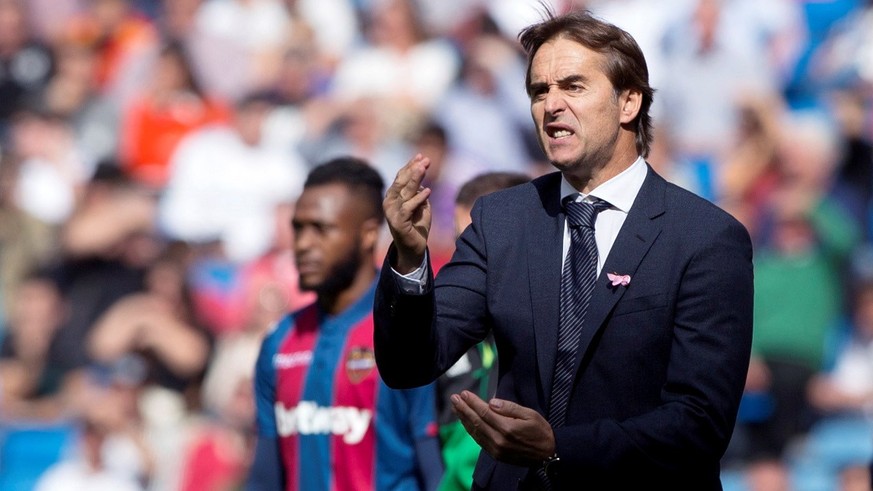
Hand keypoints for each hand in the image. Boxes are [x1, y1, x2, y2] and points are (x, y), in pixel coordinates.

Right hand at [383, 154, 431, 272]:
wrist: (413, 248)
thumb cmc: (417, 225)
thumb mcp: (421, 206)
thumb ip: (420, 193)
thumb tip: (423, 182)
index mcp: (393, 196)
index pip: (401, 177)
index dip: (411, 166)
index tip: (421, 156)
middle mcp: (389, 202)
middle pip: (402, 181)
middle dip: (414, 169)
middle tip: (425, 160)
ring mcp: (392, 212)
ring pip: (404, 192)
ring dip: (415, 179)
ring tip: (424, 168)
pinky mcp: (398, 222)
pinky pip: (408, 207)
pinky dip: (418, 199)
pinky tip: (428, 191)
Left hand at [451, 390, 555, 465]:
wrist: (547, 454)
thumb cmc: (540, 431)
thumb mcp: (530, 415)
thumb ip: (510, 408)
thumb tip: (492, 402)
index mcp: (507, 428)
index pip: (484, 412)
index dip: (472, 402)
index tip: (464, 394)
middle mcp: (499, 440)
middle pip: (476, 422)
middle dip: (463, 409)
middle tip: (454, 398)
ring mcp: (496, 449)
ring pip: (475, 432)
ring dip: (464, 419)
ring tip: (456, 408)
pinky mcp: (496, 455)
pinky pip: (479, 441)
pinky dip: (471, 430)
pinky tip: (466, 423)